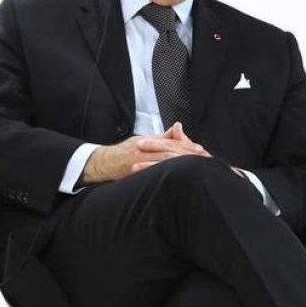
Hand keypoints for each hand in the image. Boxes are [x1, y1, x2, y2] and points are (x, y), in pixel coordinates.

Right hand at [82, 123, 210, 182]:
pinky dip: (164, 174)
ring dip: (179, 163)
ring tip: (193, 167)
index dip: (186, 145)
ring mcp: (138, 161)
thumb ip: (161, 137)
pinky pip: (151, 173)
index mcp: (148, 141)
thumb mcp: (142, 140)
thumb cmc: (124, 151)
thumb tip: (176, 129)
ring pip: (162, 161)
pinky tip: (175, 176)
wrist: (103, 162)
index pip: (170, 142)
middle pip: (169, 151)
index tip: (199, 149)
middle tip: (202, 157)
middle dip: (187, 154)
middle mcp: (144, 150)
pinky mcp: (134, 172)